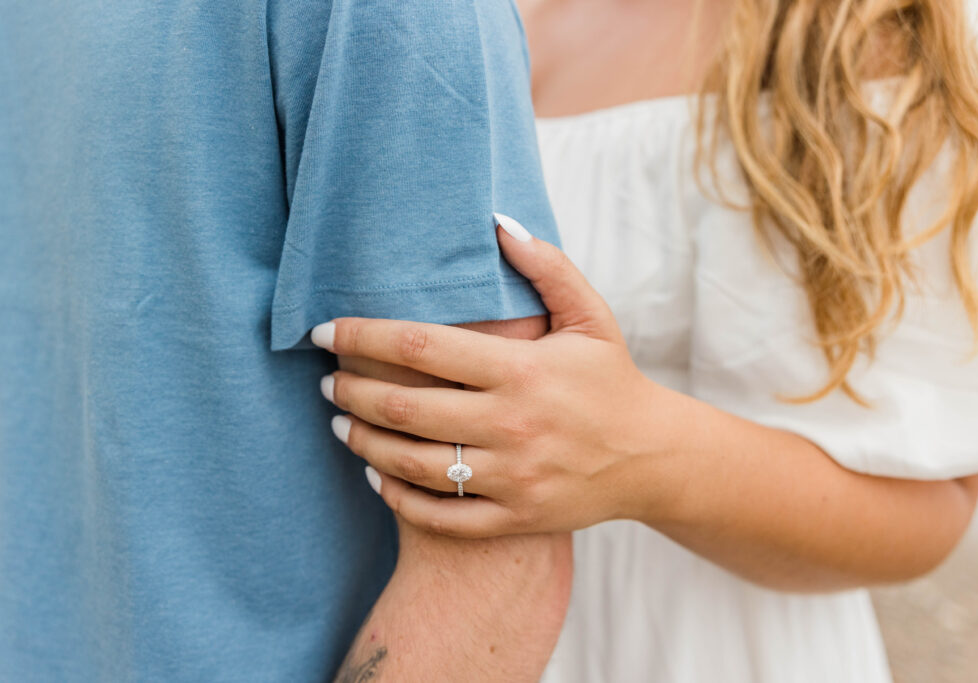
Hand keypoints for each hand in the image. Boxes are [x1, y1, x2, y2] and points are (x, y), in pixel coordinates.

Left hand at [311, 219, 674, 537]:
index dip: (362, 336)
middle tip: (327, 381)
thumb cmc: (611, 380)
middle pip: (406, 409)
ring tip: (339, 425)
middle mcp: (513, 425)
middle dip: (352, 392)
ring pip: (413, 465)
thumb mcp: (590, 316)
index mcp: (523, 370)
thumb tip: (495, 220)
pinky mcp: (516, 516)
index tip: (325, 331)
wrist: (652, 458)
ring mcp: (513, 477)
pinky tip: (376, 475)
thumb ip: (546, 267)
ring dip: (363, 443)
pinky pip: (441, 515)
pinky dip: (398, 496)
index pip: (420, 348)